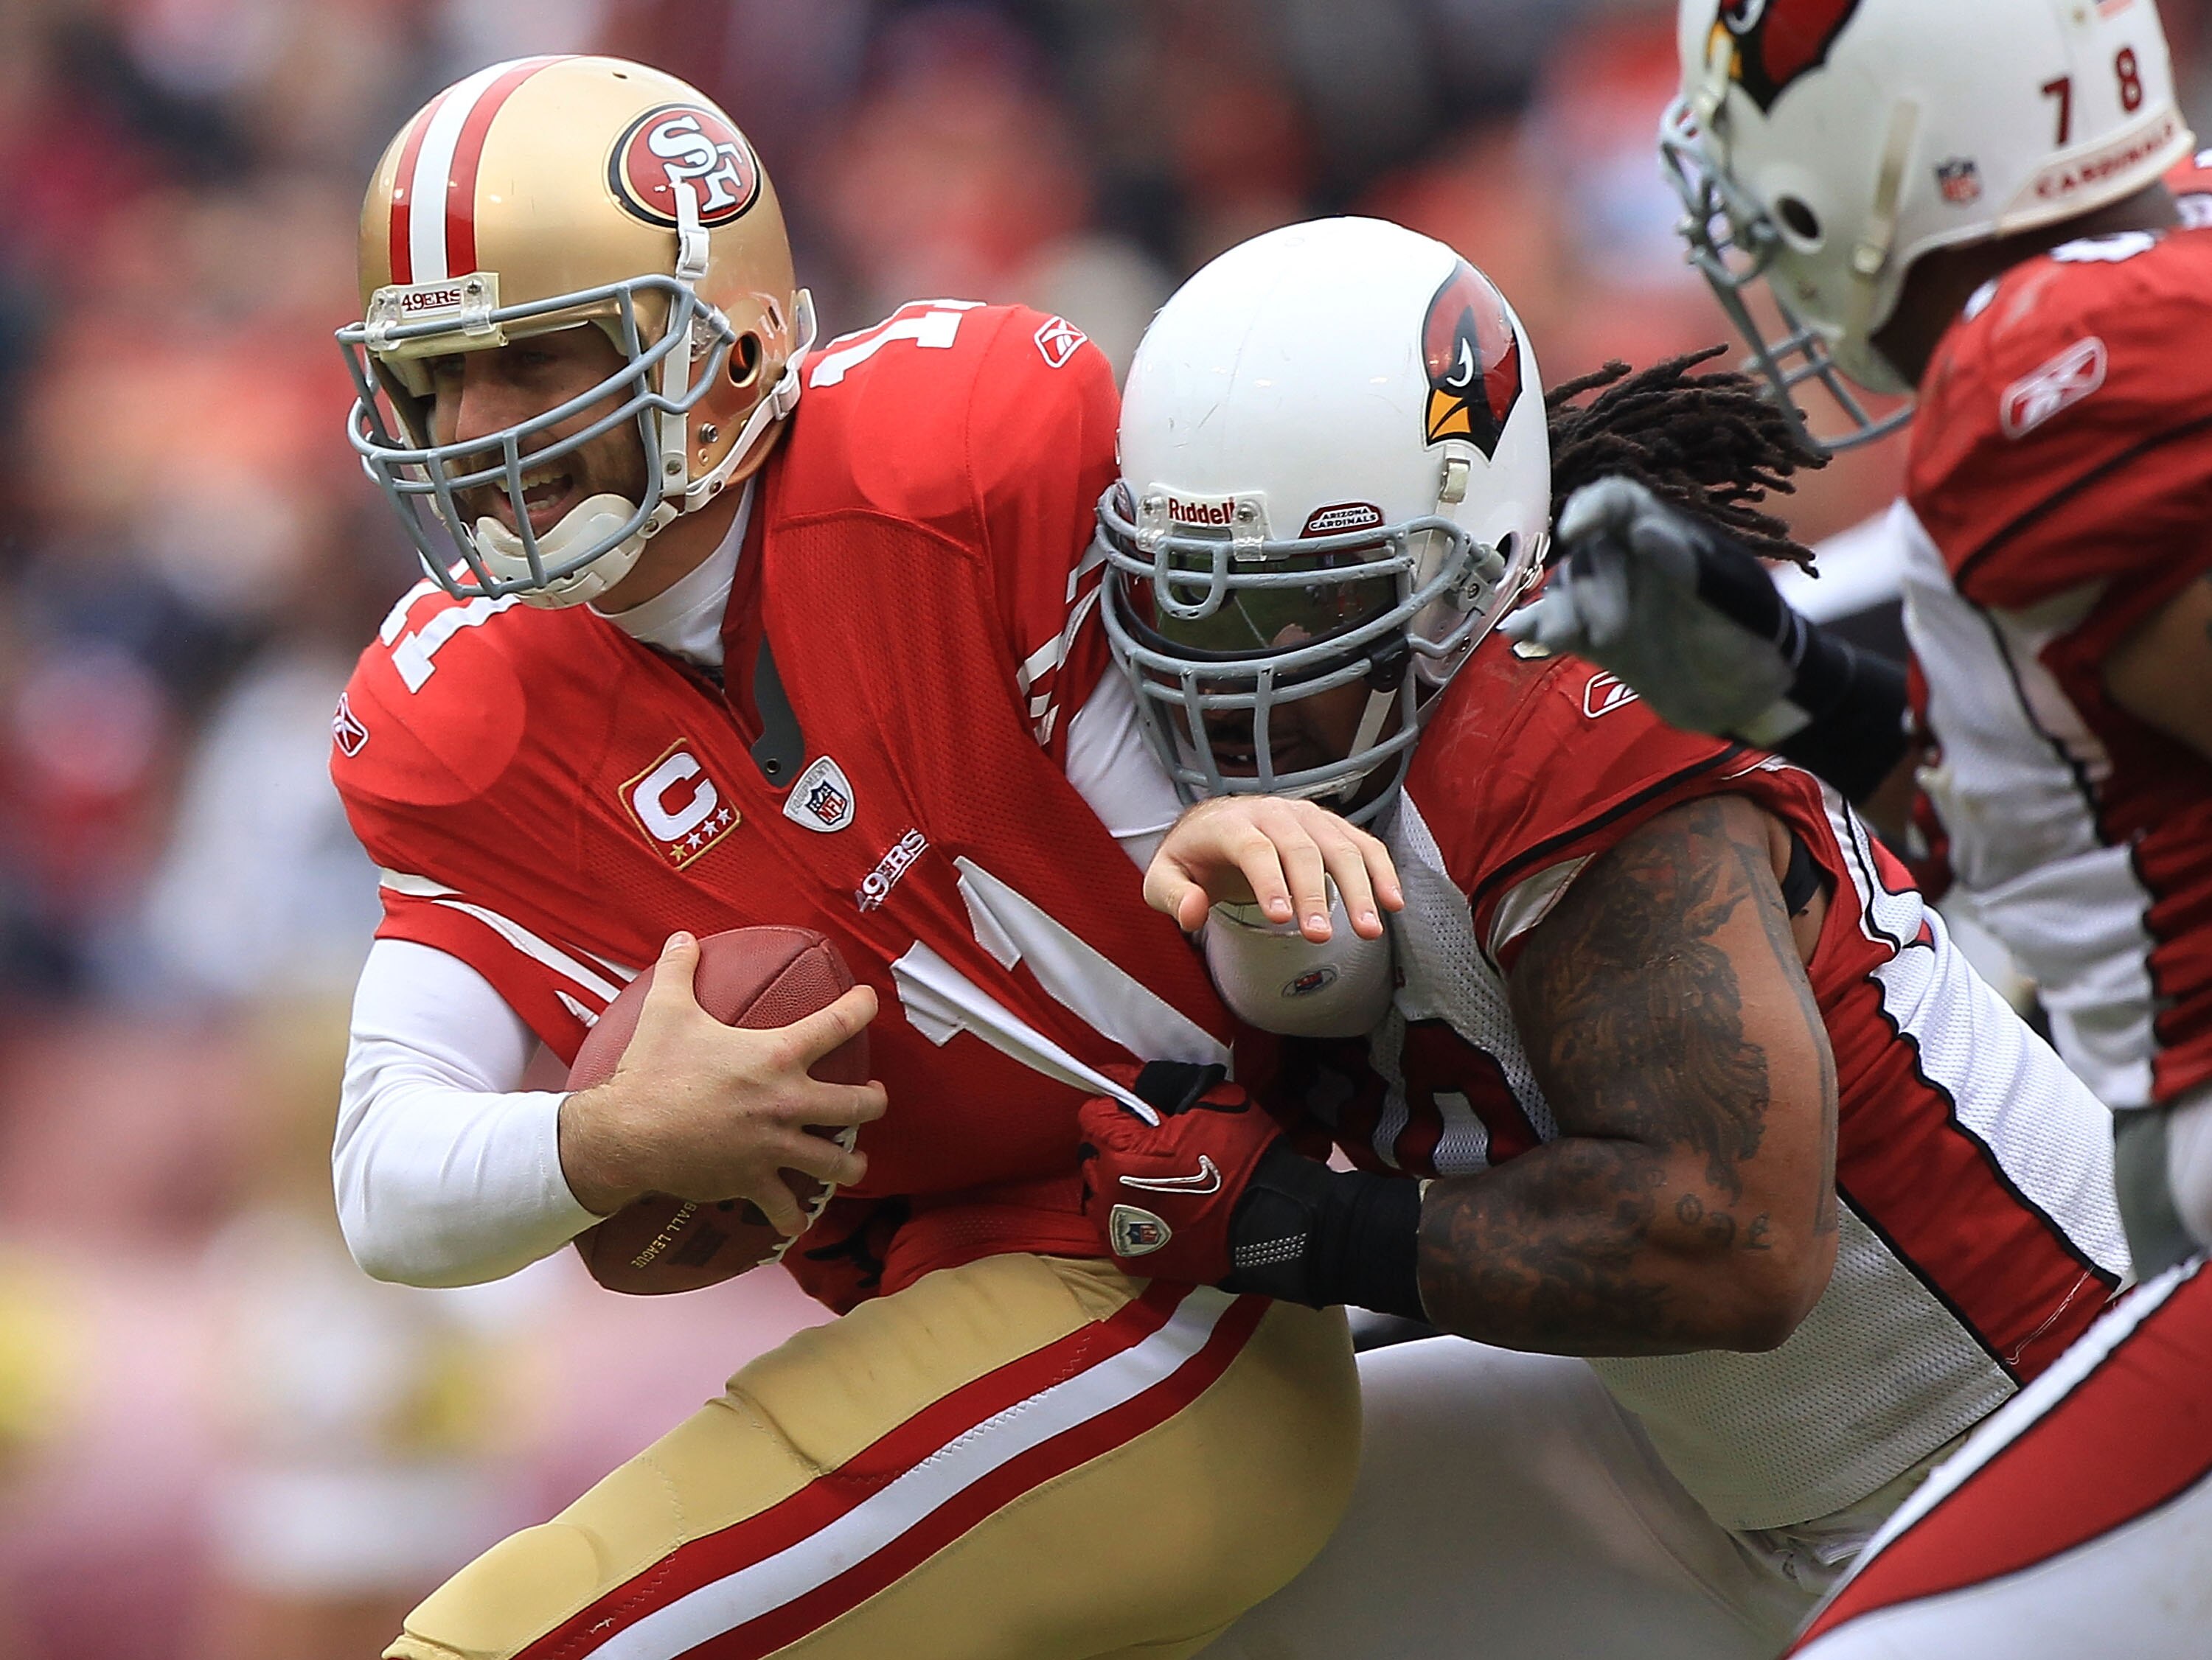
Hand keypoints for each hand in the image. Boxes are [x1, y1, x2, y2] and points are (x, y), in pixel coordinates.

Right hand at [559, 932, 886, 1232]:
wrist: (626, 1133)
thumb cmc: (651, 1070)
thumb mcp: (666, 1010)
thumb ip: (680, 970)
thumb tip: (681, 937)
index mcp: (776, 1056)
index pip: (839, 1023)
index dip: (862, 1007)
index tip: (869, 1002)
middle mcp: (788, 1102)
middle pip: (860, 1104)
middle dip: (875, 1101)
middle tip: (873, 1096)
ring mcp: (775, 1147)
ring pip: (837, 1161)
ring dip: (850, 1163)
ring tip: (854, 1162)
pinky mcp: (754, 1181)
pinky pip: (786, 1209)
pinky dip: (794, 1217)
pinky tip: (798, 1219)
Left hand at [1078, 1062, 1283, 1283]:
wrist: (1272, 1222)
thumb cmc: (1242, 1156)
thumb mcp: (1208, 1099)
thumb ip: (1157, 1083)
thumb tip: (1122, 1078)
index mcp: (1121, 1151)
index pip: (1092, 1114)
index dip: (1119, 1107)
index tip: (1143, 1112)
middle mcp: (1108, 1192)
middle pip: (1092, 1154)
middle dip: (1115, 1144)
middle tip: (1154, 1145)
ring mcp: (1118, 1230)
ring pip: (1099, 1193)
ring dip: (1117, 1181)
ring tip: (1155, 1180)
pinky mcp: (1131, 1258)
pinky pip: (1114, 1227)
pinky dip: (1129, 1216)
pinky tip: (1159, 1209)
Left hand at [1144, 795, 1403, 942]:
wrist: (1216, 825)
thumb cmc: (1193, 858)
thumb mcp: (1164, 877)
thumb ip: (1171, 896)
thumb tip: (1192, 913)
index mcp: (1229, 823)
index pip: (1254, 848)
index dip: (1269, 882)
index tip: (1280, 920)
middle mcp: (1272, 812)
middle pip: (1300, 849)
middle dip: (1314, 894)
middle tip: (1321, 937)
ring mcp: (1306, 816)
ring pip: (1338, 846)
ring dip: (1358, 888)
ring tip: (1369, 931)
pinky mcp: (1329, 826)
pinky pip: (1362, 843)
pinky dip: (1381, 870)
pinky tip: (1394, 903)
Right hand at [1499, 476, 1802, 740]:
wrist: (1750, 699)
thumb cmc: (1752, 638)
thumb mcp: (1734, 600)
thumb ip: (1688, 565)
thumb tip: (1643, 530)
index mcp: (1668, 539)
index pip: (1620, 502)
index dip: (1593, 507)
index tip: (1575, 530)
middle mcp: (1633, 564)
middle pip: (1590, 553)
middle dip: (1591, 586)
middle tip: (1613, 630)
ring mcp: (1611, 602)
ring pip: (1567, 590)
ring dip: (1558, 609)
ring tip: (1562, 637)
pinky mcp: (1596, 640)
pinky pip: (1557, 627)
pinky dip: (1537, 629)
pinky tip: (1520, 636)